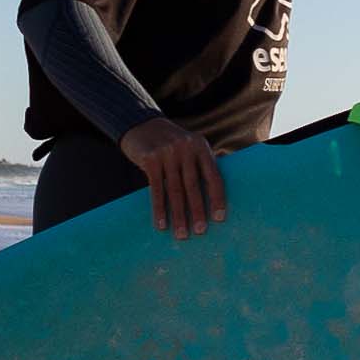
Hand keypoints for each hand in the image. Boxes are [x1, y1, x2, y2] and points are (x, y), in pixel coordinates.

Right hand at [127, 117, 227, 238]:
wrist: (140, 125)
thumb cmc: (170, 144)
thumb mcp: (189, 147)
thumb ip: (201, 164)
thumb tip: (218, 196)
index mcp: (201, 146)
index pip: (213, 176)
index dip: (217, 198)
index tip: (219, 218)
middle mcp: (186, 148)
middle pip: (194, 186)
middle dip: (197, 211)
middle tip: (200, 231)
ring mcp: (167, 152)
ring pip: (175, 190)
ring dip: (178, 215)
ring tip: (181, 234)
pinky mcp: (150, 158)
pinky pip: (156, 189)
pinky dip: (159, 209)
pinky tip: (161, 224)